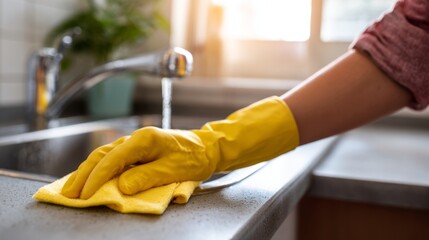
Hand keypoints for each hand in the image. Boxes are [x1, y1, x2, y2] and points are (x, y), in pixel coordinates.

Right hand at [61, 96, 298, 198]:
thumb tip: (121, 186)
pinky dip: (98, 169)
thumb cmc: (194, 157)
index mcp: (144, 139)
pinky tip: (90, 178)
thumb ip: (147, 177)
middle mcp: (136, 138)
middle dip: (84, 175)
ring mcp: (136, 144)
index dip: (97, 177)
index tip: (85, 194)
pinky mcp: (138, 151)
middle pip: (102, 155)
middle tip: (70, 193)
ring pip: (104, 156)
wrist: (208, 148)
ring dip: (87, 172)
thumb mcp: (174, 169)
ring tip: (73, 188)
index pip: (113, 158)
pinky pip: (112, 159)